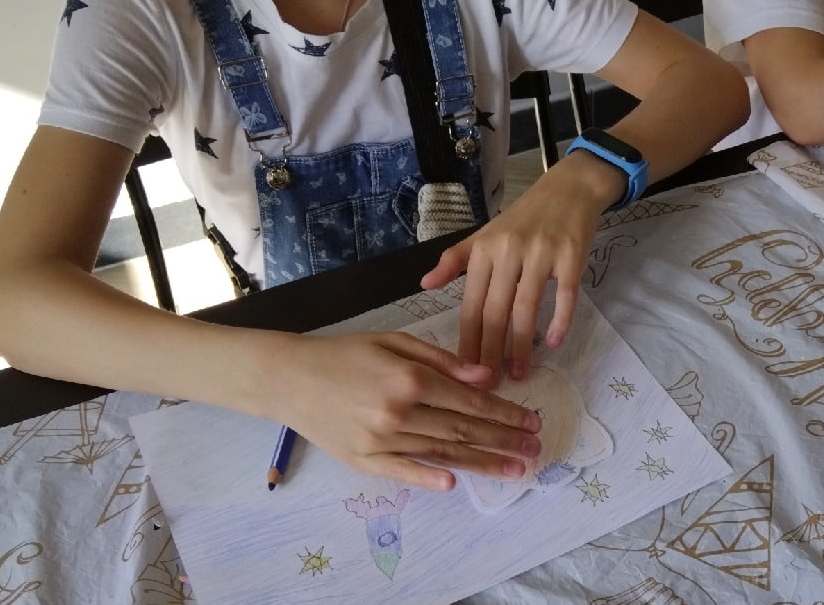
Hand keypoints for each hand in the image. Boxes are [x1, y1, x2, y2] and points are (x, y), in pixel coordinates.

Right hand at [272, 331, 543, 489]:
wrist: (288, 378)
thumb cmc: (344, 353)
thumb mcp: (394, 341)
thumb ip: (442, 360)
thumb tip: (485, 377)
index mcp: (409, 379)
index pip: (469, 402)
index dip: (505, 413)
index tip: (531, 421)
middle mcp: (398, 413)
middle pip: (463, 431)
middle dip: (504, 441)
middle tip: (535, 450)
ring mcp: (380, 440)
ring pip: (442, 454)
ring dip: (483, 464)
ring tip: (515, 470)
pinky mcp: (362, 461)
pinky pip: (403, 472)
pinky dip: (429, 478)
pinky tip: (456, 483)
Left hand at [420, 155, 617, 383]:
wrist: (568, 188)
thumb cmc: (524, 217)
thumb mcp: (484, 234)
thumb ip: (455, 261)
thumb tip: (424, 284)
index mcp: (484, 250)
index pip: (471, 304)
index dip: (468, 340)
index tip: (464, 372)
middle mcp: (509, 251)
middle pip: (496, 311)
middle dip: (491, 352)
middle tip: (490, 384)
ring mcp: (541, 253)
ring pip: (526, 308)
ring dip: (522, 346)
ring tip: (520, 373)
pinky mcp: (571, 255)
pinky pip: (564, 295)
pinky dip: (560, 321)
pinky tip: (554, 343)